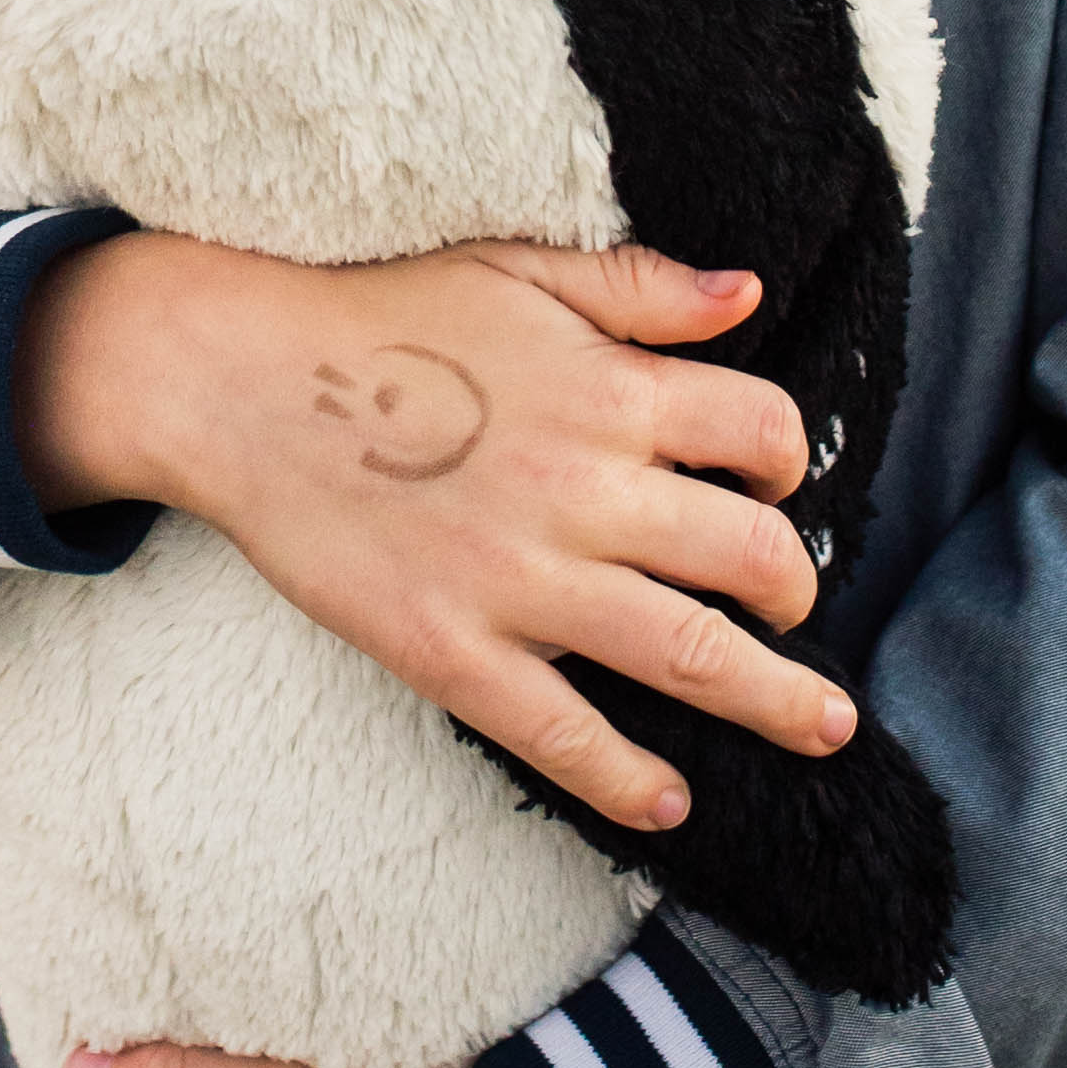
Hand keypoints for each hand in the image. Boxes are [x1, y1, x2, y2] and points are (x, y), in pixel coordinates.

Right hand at [14, 229, 847, 836]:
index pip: (761, 431)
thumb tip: (748, 293)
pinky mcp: (453, 650)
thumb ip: (638, 287)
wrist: (241, 383)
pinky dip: (630, 776)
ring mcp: (521, 580)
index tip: (774, 481)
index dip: (785, 459)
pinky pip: (565, 733)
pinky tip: (671, 797)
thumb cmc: (380, 315)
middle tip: (794, 606)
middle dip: (796, 588)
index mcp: (609, 391)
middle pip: (752, 555)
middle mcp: (585, 489)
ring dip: (775, 698)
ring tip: (824, 725)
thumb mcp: (517, 270)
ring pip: (691, 654)